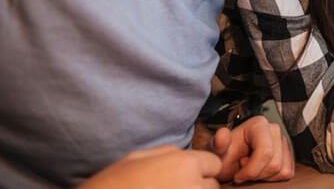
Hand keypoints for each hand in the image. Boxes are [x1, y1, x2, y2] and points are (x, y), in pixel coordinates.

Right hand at [79, 145, 220, 188]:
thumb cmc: (113, 184)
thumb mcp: (139, 157)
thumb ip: (168, 153)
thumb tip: (184, 154)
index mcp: (185, 164)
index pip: (214, 164)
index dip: (203, 169)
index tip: (189, 175)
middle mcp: (193, 186)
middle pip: (212, 186)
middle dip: (199, 186)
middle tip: (173, 187)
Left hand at [208, 115, 293, 182]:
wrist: (229, 162)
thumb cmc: (224, 157)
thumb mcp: (216, 152)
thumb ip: (218, 144)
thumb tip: (222, 134)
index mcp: (258, 125)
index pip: (265, 151)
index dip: (252, 170)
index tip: (237, 176)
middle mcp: (274, 130)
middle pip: (275, 163)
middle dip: (257, 174)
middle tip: (243, 171)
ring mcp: (283, 141)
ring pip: (282, 169)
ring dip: (264, 176)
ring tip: (251, 168)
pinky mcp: (288, 154)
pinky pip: (287, 173)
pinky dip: (273, 177)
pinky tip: (260, 170)